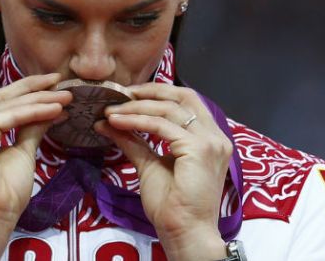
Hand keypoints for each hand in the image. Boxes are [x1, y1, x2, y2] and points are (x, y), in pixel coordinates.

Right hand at [0, 73, 72, 226]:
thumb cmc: (4, 196)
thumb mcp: (23, 153)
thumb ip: (31, 129)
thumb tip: (50, 110)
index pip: (0, 104)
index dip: (27, 92)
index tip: (54, 86)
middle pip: (2, 98)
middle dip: (33, 87)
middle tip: (59, 79)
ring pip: (7, 106)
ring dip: (39, 99)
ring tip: (64, 96)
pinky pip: (8, 117)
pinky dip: (33, 111)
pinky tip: (54, 109)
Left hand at [94, 83, 230, 257]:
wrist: (185, 232)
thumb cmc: (172, 205)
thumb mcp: (149, 165)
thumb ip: (134, 141)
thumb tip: (108, 122)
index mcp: (210, 138)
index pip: (187, 101)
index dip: (159, 92)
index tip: (130, 95)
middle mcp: (215, 135)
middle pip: (183, 96)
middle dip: (151, 91)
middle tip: (121, 94)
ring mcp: (210, 141)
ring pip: (168, 109)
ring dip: (136, 107)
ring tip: (111, 112)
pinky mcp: (198, 149)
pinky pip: (161, 126)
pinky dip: (136, 121)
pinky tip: (117, 122)